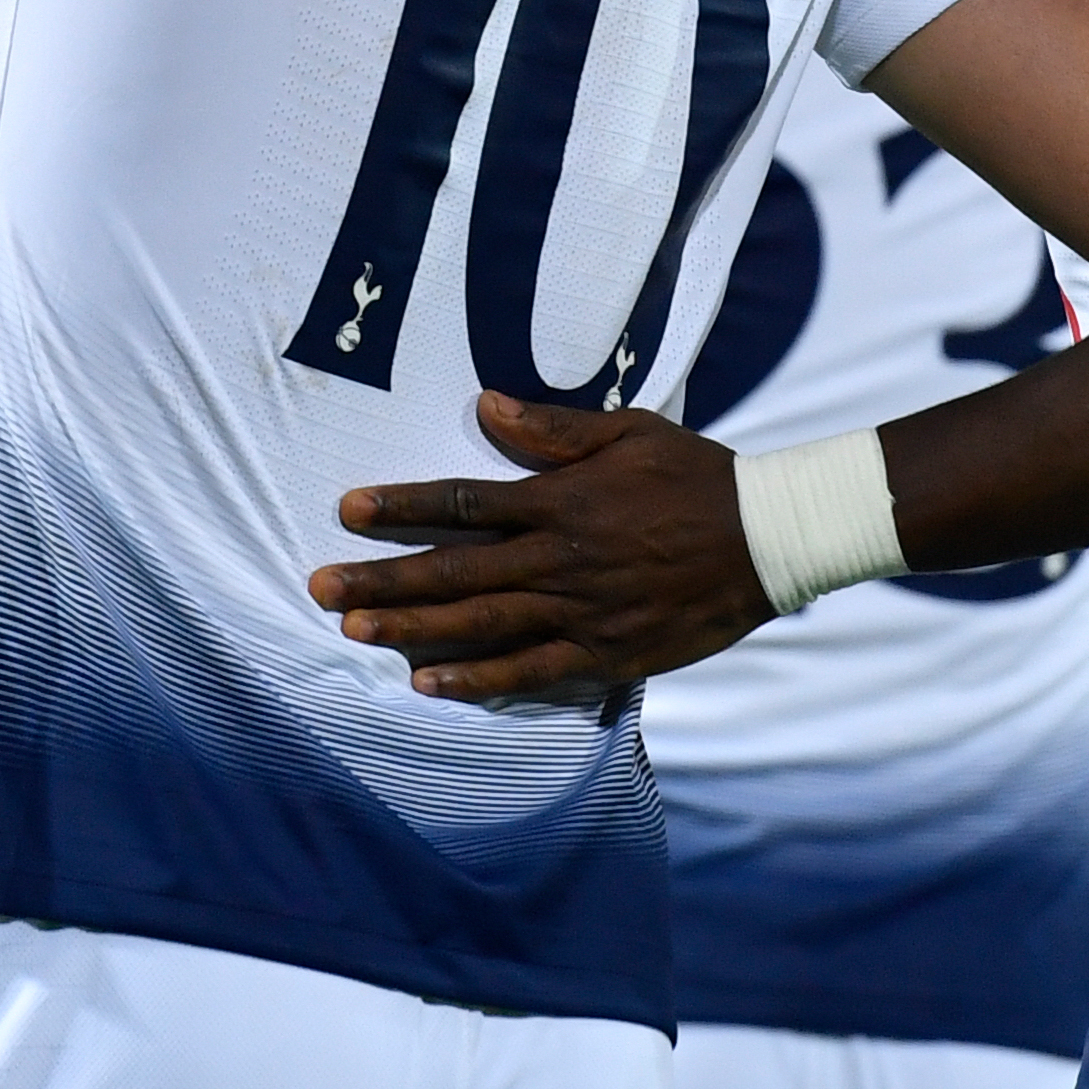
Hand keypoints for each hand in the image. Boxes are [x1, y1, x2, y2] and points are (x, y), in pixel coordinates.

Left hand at [305, 392, 771, 703]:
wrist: (769, 539)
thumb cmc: (696, 476)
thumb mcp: (629, 431)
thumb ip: (554, 428)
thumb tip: (485, 404)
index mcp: (561, 500)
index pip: (464, 501)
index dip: (402, 505)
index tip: (347, 509)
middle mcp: (560, 558)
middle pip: (454, 570)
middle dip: (382, 577)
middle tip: (319, 586)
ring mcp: (581, 611)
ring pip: (480, 623)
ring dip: (412, 627)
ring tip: (353, 630)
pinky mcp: (605, 653)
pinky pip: (530, 670)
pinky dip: (477, 679)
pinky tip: (428, 684)